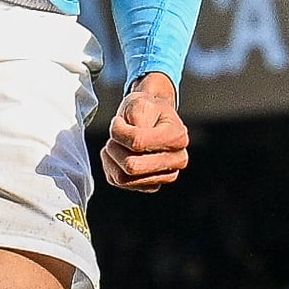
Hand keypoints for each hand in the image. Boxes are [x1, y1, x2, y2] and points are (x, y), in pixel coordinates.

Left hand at [101, 73, 189, 191]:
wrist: (152, 118)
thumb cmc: (146, 109)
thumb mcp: (139, 102)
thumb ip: (136, 117)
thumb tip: (135, 143)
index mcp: (177, 137)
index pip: (137, 143)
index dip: (119, 131)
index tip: (118, 121)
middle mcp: (177, 160)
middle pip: (131, 166)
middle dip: (114, 148)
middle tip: (114, 136)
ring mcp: (165, 176)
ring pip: (123, 178)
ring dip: (111, 158)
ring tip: (115, 144)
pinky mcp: (150, 186)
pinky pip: (118, 182)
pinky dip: (111, 167)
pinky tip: (117, 154)